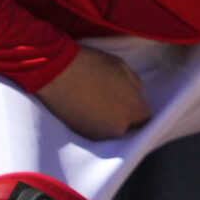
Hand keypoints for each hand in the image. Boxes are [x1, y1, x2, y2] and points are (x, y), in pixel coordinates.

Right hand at [36, 44, 150, 139]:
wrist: (55, 72)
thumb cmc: (91, 64)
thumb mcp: (121, 66)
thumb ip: (134, 84)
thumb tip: (136, 94)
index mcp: (133, 109)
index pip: (144, 116)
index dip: (136, 106)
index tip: (128, 98)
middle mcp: (119, 127)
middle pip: (128, 124)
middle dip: (123, 114)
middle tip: (111, 98)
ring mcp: (100, 134)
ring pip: (111, 129)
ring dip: (109, 119)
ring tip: (97, 102)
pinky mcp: (82, 135)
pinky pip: (96, 130)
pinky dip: (94, 122)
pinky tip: (86, 108)